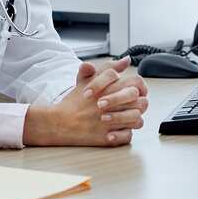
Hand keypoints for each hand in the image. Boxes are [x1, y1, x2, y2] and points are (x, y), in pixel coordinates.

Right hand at [23, 57, 147, 146]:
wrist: (58, 122)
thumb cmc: (74, 101)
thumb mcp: (88, 79)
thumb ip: (108, 68)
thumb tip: (126, 60)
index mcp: (107, 88)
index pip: (135, 82)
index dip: (138, 86)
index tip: (134, 91)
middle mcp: (109, 104)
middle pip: (140, 100)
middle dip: (139, 102)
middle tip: (132, 105)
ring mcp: (108, 122)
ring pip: (137, 119)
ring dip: (134, 118)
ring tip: (126, 117)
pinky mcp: (106, 138)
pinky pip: (127, 136)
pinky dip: (125, 133)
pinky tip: (118, 129)